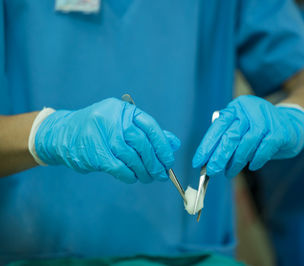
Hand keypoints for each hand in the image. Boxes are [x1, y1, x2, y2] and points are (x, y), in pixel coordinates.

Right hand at [34, 98, 179, 183]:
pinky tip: (133, 178)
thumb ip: (147, 133)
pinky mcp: (93, 151)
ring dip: (143, 171)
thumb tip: (174, 144)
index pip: (150, 126)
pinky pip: (118, 167)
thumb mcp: (123, 124)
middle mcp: (112, 118)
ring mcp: (101, 134)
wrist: (63, 134)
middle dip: (155, 162)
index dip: (163, 145)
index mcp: (123, 110)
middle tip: (162, 174)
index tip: (169, 160)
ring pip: (131, 157)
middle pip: (141, 143)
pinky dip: (128, 175)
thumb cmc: (99, 130)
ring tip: (149, 178)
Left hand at [192, 95, 303, 177]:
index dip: (207, 146)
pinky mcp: (279, 131)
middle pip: (231, 136)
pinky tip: (252, 166)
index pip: (218, 127)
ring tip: (229, 172)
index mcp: (236, 107)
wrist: (291, 124)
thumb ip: (226, 136)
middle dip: (219, 157)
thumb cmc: (260, 128)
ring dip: (236, 161)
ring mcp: (266, 119)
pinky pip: (263, 149)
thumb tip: (209, 159)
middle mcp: (250, 109)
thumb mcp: (241, 126)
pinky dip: (256, 160)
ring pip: (246, 143)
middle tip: (211, 171)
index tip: (198, 162)